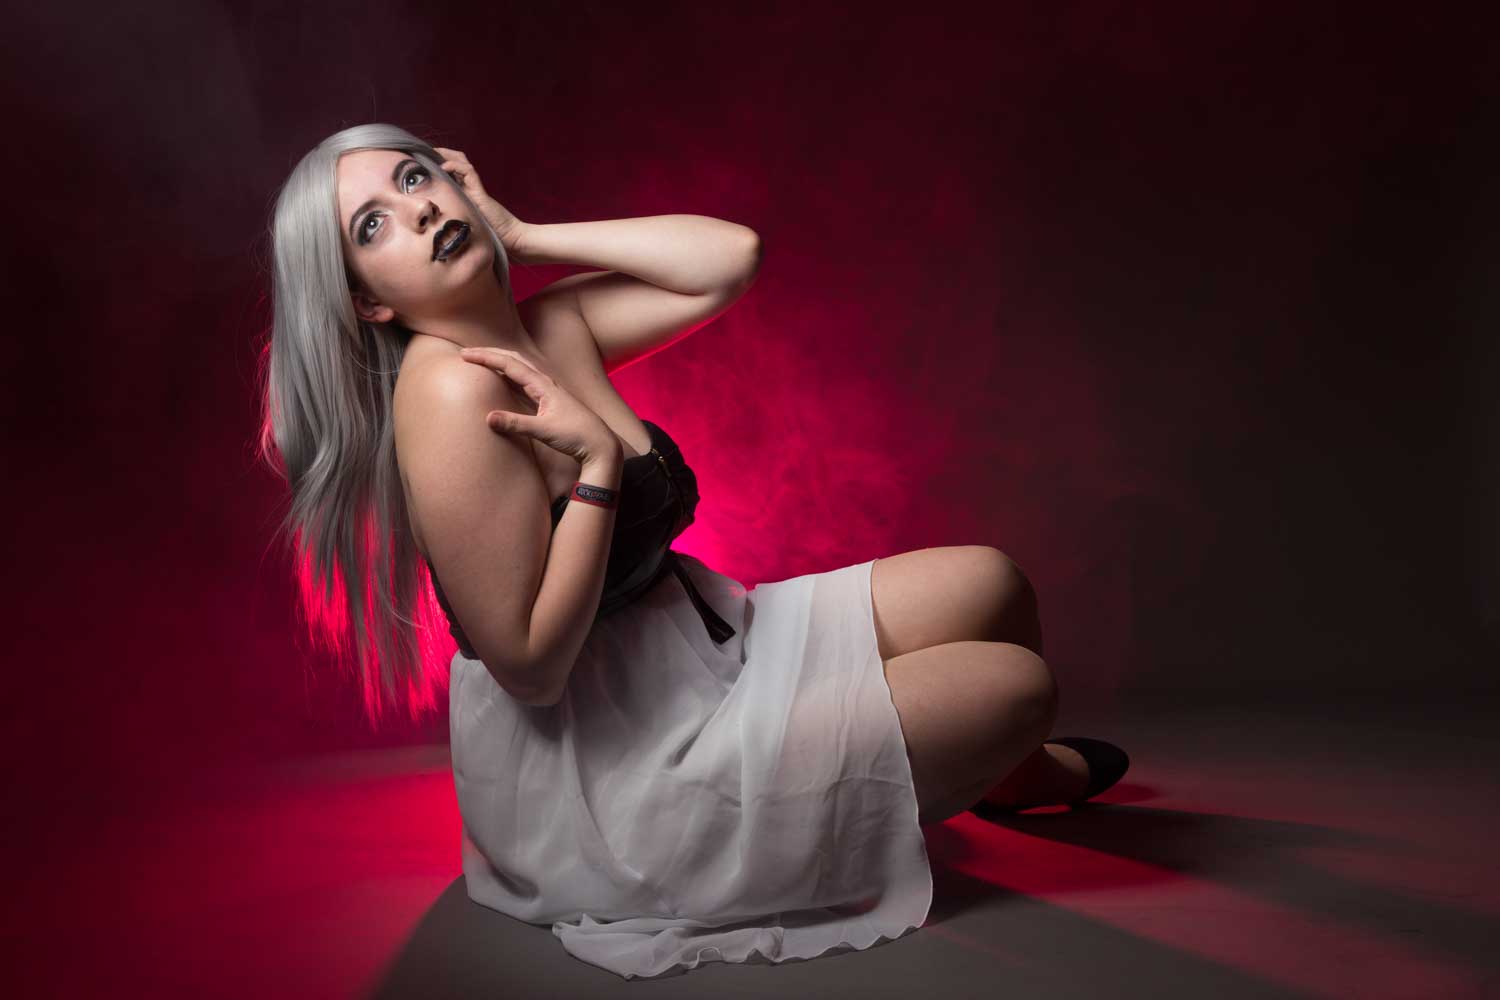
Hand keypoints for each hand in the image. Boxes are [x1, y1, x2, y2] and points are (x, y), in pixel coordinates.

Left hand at [434, 146, 529, 262]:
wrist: (511, 239)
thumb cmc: (489, 237)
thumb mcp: (464, 226)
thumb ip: (453, 220)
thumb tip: (431, 223)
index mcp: (466, 194)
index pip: (453, 171)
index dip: (440, 162)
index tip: (424, 161)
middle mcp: (470, 188)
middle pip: (457, 162)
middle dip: (442, 154)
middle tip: (425, 151)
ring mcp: (475, 188)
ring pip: (462, 162)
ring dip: (447, 155)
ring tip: (433, 152)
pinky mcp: (480, 191)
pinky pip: (468, 172)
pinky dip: (455, 166)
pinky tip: (444, 166)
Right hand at [458, 347, 617, 464]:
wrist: (599, 444)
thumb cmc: (576, 436)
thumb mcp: (544, 431)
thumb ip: (516, 424)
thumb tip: (488, 417)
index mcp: (543, 386)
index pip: (510, 365)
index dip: (486, 358)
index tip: (465, 355)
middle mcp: (546, 383)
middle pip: (514, 359)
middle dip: (490, 353)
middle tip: (467, 353)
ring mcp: (548, 391)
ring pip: (520, 368)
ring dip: (500, 362)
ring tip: (481, 361)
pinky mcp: (549, 401)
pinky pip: (524, 381)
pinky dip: (509, 376)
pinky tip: (504, 380)